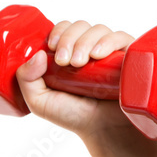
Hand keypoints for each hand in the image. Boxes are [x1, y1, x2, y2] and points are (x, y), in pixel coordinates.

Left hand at [14, 20, 135, 139]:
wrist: (102, 130)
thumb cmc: (72, 115)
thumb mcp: (39, 101)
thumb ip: (27, 79)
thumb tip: (37, 54)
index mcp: (68, 52)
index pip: (63, 29)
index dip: (57, 32)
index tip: (51, 47)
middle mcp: (89, 48)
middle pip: (79, 26)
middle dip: (69, 39)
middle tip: (64, 61)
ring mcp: (109, 51)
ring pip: (98, 29)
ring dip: (85, 42)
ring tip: (80, 63)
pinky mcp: (129, 56)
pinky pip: (121, 37)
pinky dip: (108, 42)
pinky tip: (98, 55)